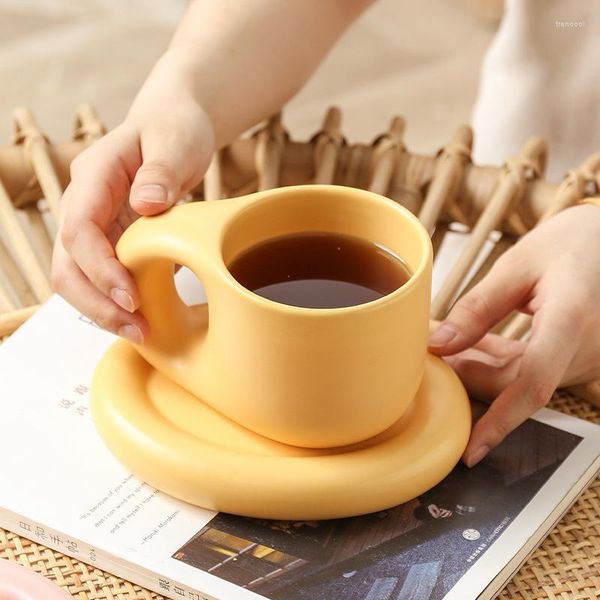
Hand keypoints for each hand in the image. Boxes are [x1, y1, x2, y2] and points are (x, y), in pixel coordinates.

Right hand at [52, 58, 213, 343]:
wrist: (172, 127)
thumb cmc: (174, 129)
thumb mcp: (176, 140)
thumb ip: (162, 170)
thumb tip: (146, 204)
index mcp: (94, 176)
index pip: (79, 229)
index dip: (100, 269)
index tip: (131, 296)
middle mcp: (84, 203)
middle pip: (68, 264)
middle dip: (97, 304)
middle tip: (138, 331)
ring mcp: (94, 224)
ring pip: (79, 278)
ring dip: (104, 311)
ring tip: (142, 333)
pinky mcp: (110, 239)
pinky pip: (101, 277)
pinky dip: (116, 301)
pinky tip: (142, 318)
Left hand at [428, 204, 599, 466]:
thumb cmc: (570, 243)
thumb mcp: (516, 265)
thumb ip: (476, 309)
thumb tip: (437, 346)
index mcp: (570, 323)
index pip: (531, 386)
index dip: (499, 422)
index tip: (470, 450)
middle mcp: (585, 350)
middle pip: (516, 386)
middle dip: (468, 378)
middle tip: (428, 360)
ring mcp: (585, 357)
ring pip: (521, 380)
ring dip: (480, 366)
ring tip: (445, 344)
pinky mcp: (578, 356)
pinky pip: (533, 370)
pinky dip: (500, 359)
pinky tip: (474, 342)